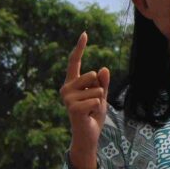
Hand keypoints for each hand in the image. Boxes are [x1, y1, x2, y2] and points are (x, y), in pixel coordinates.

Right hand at [59, 32, 109, 168]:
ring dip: (99, 100)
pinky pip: (96, 100)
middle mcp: (66, 88)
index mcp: (72, 83)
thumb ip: (102, 83)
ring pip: (96, 88)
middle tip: (92, 103)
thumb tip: (103, 68)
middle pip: (92, 75)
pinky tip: (89, 116)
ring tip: (91, 110)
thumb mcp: (101, 95)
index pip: (75, 62)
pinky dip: (98, 108)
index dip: (80, 47)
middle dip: (99, 89)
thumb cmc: (93, 114)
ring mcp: (67, 98)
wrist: (88, 135)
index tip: (85, 33)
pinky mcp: (73, 108)